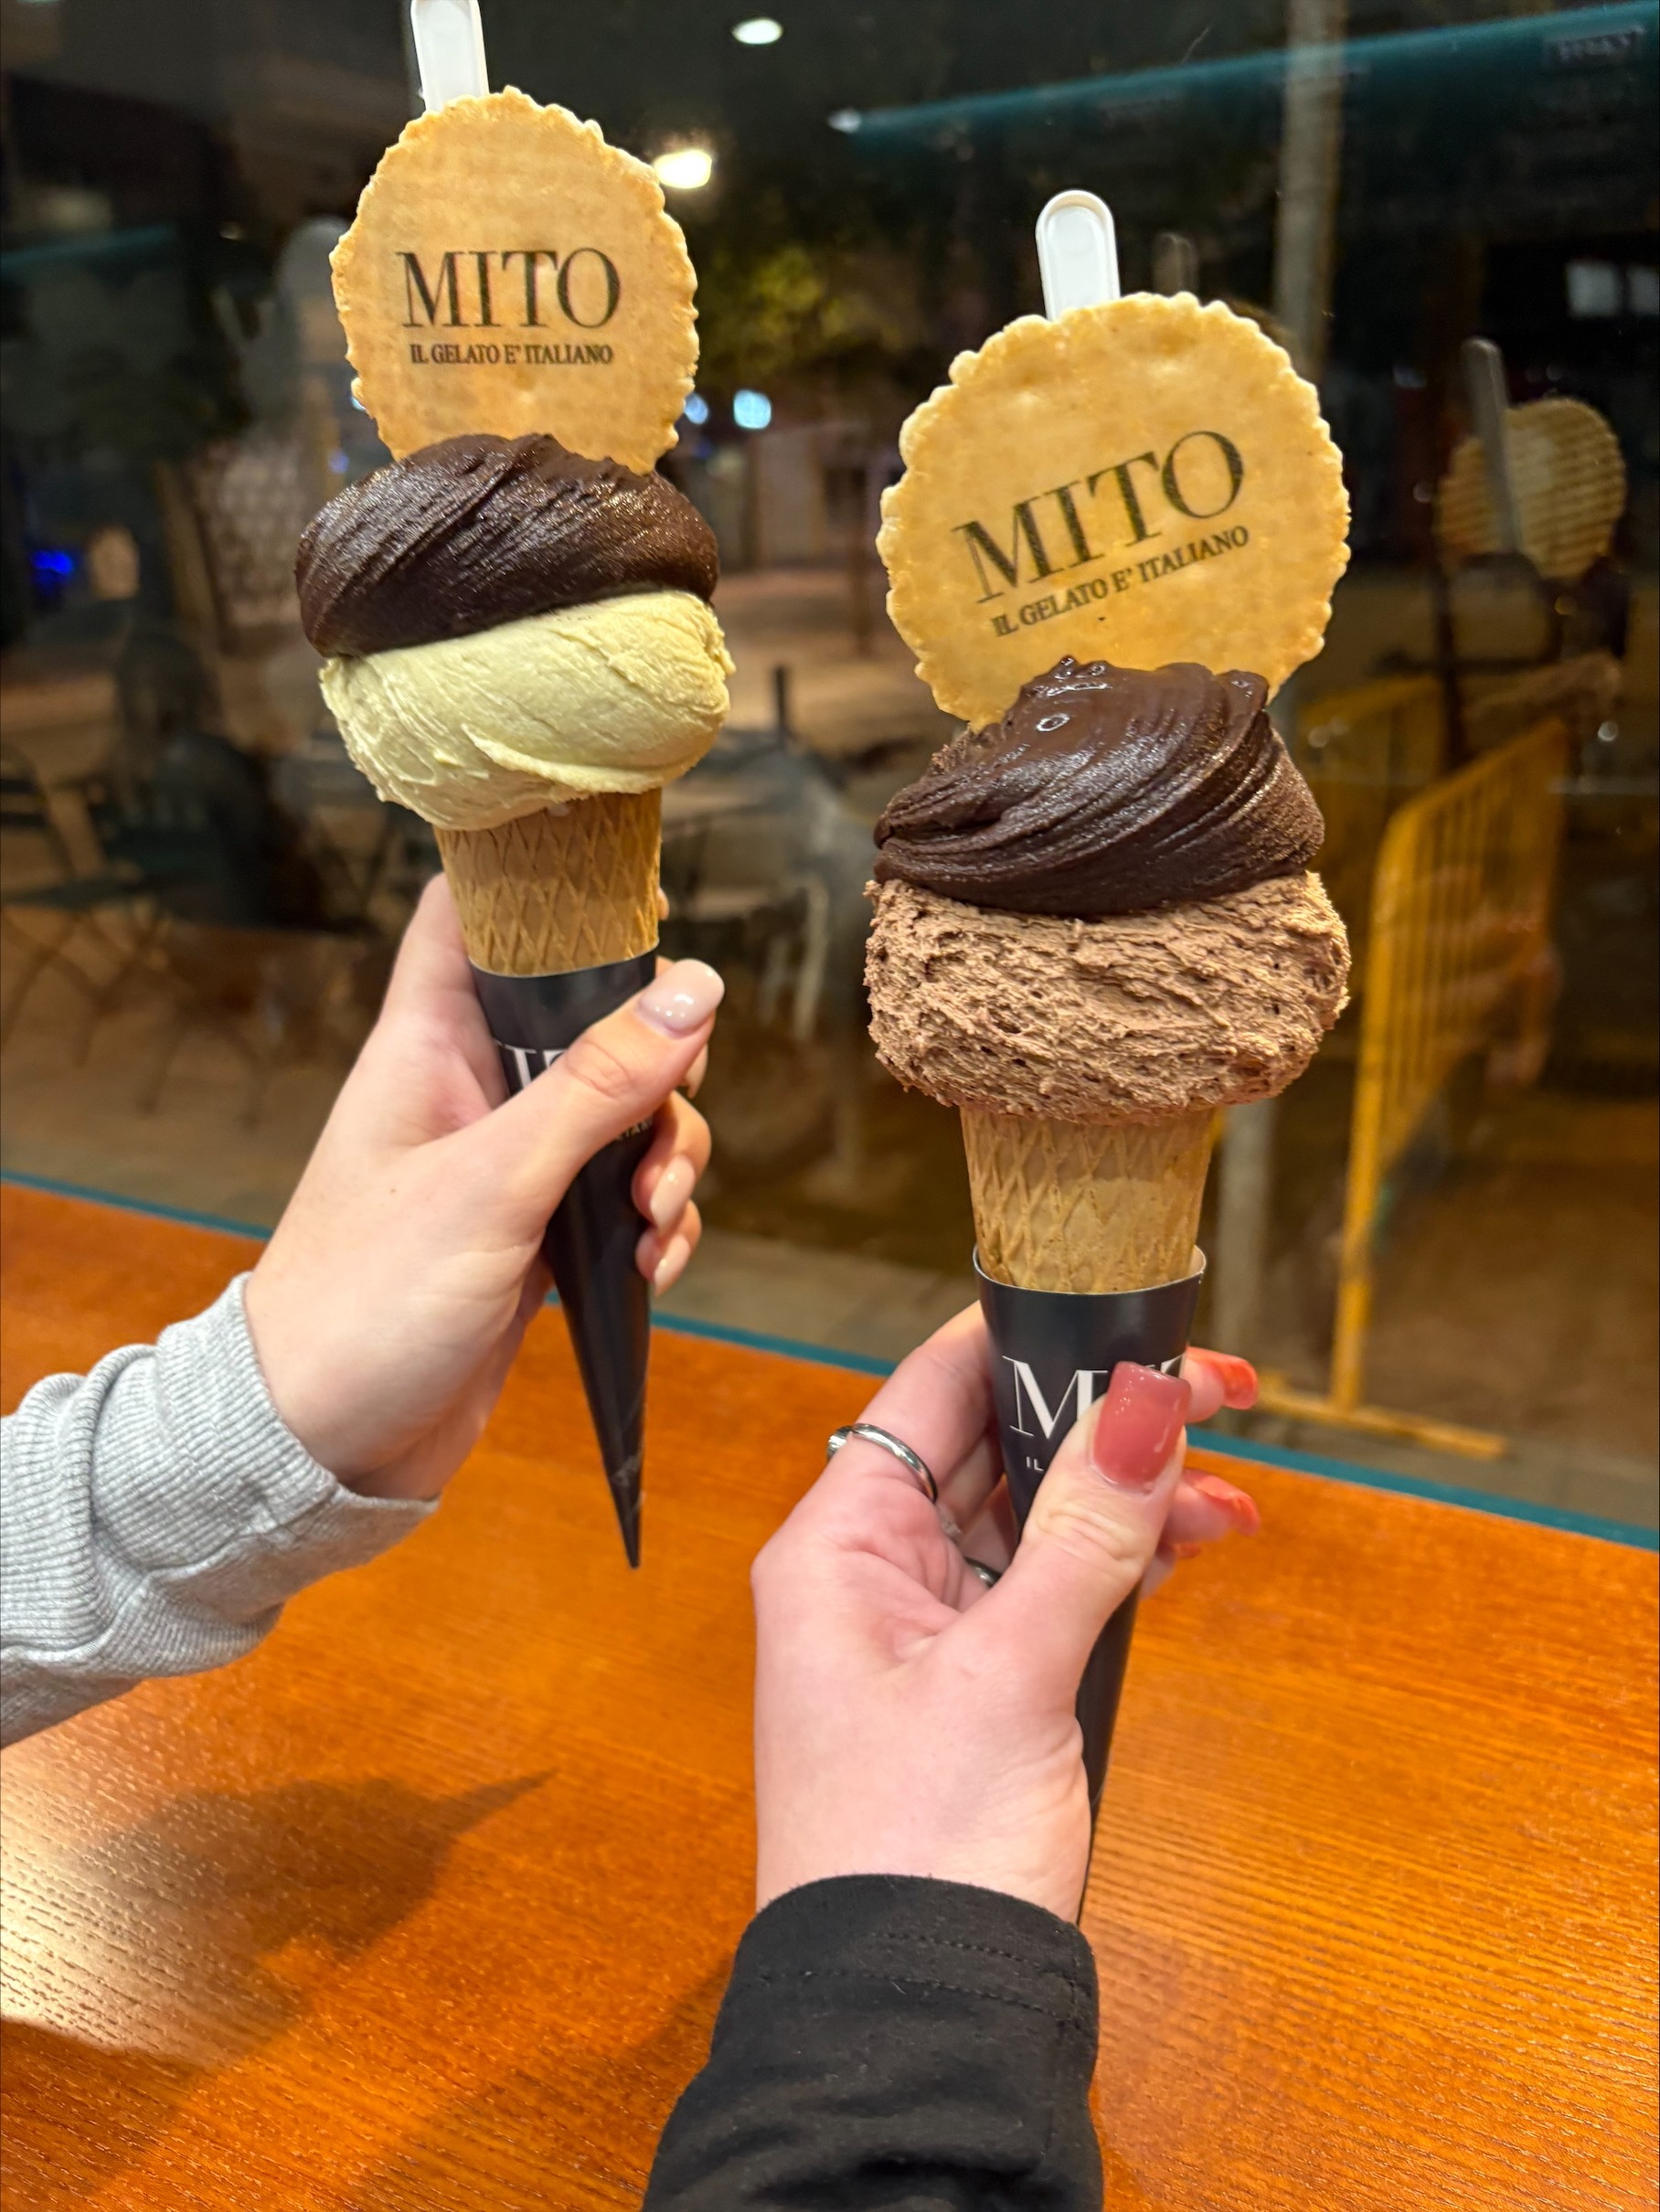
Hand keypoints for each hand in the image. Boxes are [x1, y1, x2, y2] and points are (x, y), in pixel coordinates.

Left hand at [244, 876, 721, 1500]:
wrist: (324, 1443)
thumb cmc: (368, 1301)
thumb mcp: (496, 1183)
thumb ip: (596, 1085)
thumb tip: (695, 989)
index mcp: (428, 1044)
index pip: (476, 915)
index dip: (548, 889)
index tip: (636, 900)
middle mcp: (471, 1091)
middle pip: (592, 1021)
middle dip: (658, 1066)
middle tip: (668, 1114)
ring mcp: (508, 1165)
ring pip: (624, 1117)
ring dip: (667, 1159)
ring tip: (653, 1221)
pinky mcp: (537, 1234)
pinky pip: (622, 1197)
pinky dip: (656, 1225)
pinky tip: (651, 1267)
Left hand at [751, 1308, 1258, 1922]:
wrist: (914, 2021)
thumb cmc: (914, 1851)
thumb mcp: (1012, 1672)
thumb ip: (1085, 1530)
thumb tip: (1144, 1399)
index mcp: (836, 1545)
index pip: (932, 1388)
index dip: (1029, 1335)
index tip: (1127, 1308)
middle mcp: (873, 1572)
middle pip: (995, 1443)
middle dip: (1102, 1417)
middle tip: (1215, 1393)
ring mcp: (928, 1630)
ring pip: (1036, 1515)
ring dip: (1127, 1495)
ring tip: (1224, 1493)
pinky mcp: (980, 1684)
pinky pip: (1052, 1585)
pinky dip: (1121, 1563)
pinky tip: (1194, 1544)